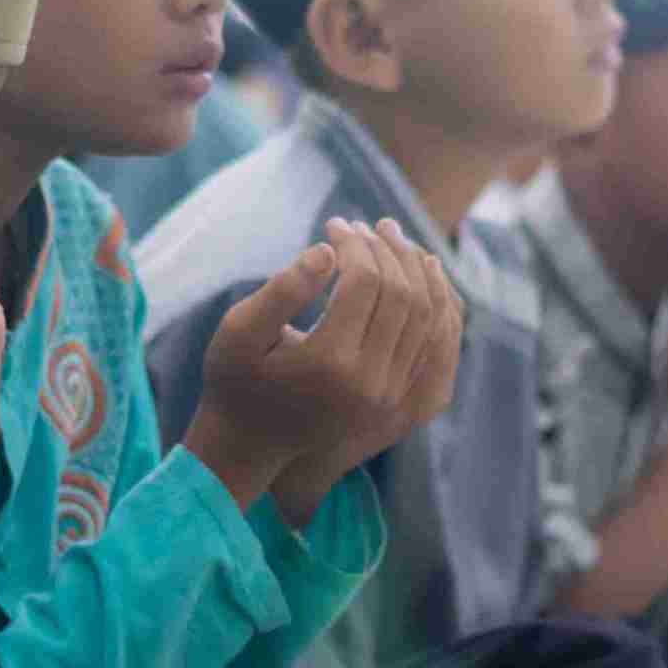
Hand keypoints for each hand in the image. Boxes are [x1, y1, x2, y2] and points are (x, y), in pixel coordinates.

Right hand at [188, 219, 453, 515]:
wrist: (250, 444)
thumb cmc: (235, 381)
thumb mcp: (239, 331)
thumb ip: (282, 290)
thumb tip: (327, 251)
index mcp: (328, 362)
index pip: (364, 282)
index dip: (354, 243)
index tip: (335, 223)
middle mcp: (368, 382)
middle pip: (402, 295)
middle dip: (386, 249)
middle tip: (365, 224)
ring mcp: (387, 393)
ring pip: (426, 315)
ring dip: (414, 269)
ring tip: (391, 239)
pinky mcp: (396, 398)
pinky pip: (432, 340)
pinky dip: (431, 299)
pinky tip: (415, 272)